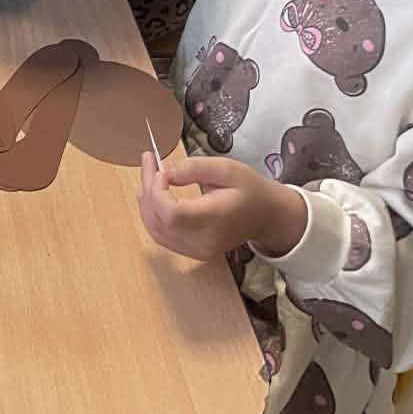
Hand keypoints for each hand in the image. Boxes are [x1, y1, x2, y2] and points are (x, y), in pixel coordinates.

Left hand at [138, 152, 308, 262]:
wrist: (266, 217)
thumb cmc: (249, 190)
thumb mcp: (227, 168)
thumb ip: (195, 168)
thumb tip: (168, 173)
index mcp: (215, 219)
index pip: (172, 214)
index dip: (157, 191)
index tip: (162, 170)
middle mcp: (205, 241)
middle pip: (160, 221)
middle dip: (147, 189)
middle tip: (148, 161)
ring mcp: (199, 250)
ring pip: (156, 231)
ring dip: (146, 202)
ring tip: (149, 175)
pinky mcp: (194, 252)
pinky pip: (162, 237)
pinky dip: (152, 216)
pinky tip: (153, 195)